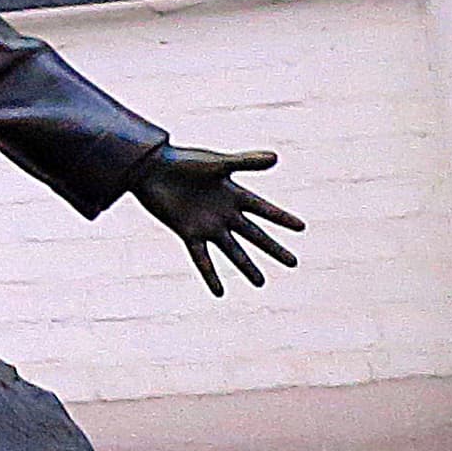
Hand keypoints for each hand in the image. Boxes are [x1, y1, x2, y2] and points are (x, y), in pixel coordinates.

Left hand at [134, 145, 302, 296]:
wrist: (150, 169)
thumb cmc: (183, 161)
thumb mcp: (217, 163)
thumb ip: (245, 162)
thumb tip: (275, 158)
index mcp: (233, 193)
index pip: (264, 209)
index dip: (281, 218)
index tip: (301, 227)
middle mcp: (224, 213)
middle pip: (254, 235)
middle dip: (273, 249)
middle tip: (293, 263)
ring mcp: (207, 225)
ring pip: (232, 250)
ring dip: (246, 266)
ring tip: (261, 283)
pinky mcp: (188, 233)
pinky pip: (202, 259)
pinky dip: (210, 275)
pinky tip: (219, 292)